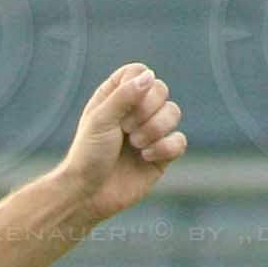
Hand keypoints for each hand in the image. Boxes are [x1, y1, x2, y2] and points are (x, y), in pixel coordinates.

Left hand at [60, 64, 186, 221]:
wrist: (88, 194)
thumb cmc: (88, 155)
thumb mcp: (100, 120)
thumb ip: (123, 95)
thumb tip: (150, 76)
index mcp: (116, 97)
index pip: (139, 72)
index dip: (137, 86)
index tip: (121, 107)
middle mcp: (136, 111)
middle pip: (161, 90)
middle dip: (145, 111)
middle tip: (125, 130)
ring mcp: (151, 132)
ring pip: (174, 112)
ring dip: (154, 129)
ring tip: (135, 145)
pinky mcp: (162, 154)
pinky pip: (180, 141)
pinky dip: (164, 148)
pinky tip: (146, 158)